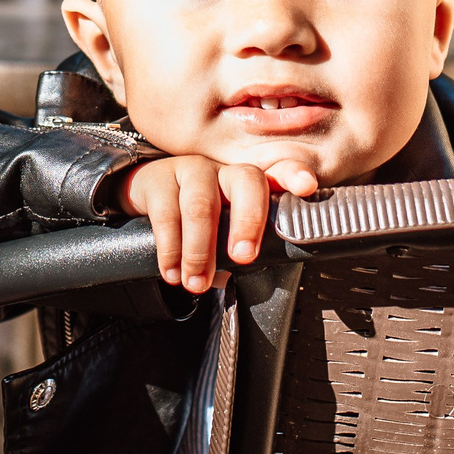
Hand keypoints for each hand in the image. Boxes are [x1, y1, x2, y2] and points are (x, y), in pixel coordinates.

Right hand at [118, 154, 321, 293]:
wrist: (147, 192)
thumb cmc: (196, 217)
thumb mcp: (222, 228)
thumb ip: (237, 247)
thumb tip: (236, 277)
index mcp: (248, 184)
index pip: (277, 174)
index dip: (293, 176)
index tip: (307, 187)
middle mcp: (225, 171)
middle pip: (245, 182)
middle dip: (248, 221)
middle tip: (242, 258)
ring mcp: (192, 170)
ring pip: (200, 206)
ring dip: (199, 251)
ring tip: (196, 283)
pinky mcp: (158, 178)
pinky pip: (166, 215)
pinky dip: (170, 249)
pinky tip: (172, 271)